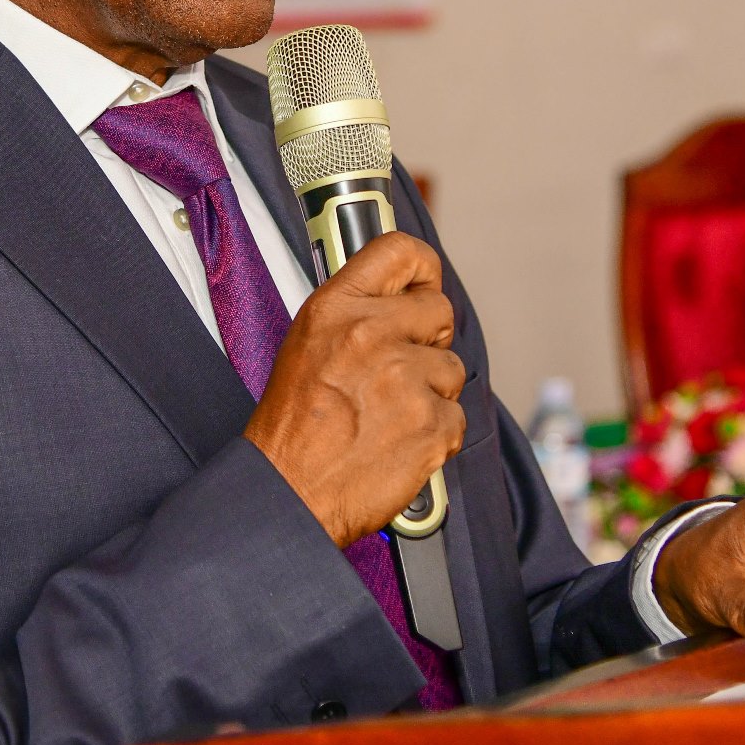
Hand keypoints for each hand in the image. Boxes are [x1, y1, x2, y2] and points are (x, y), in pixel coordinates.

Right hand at [243, 231, 465, 547]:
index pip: (400, 251)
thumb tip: (399, 294)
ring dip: (430, 392)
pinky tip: (398, 441)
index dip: (422, 267)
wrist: (289, 493)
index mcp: (337, 309)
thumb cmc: (292, 427)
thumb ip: (354, 312)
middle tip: (399, 369)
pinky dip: (434, 434)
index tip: (424, 282)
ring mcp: (406, 380)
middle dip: (428, 340)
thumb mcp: (306, 343)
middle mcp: (372, 335)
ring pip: (451, 369)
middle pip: (439, 309)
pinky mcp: (432, 425)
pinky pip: (456, 417)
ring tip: (388, 414)